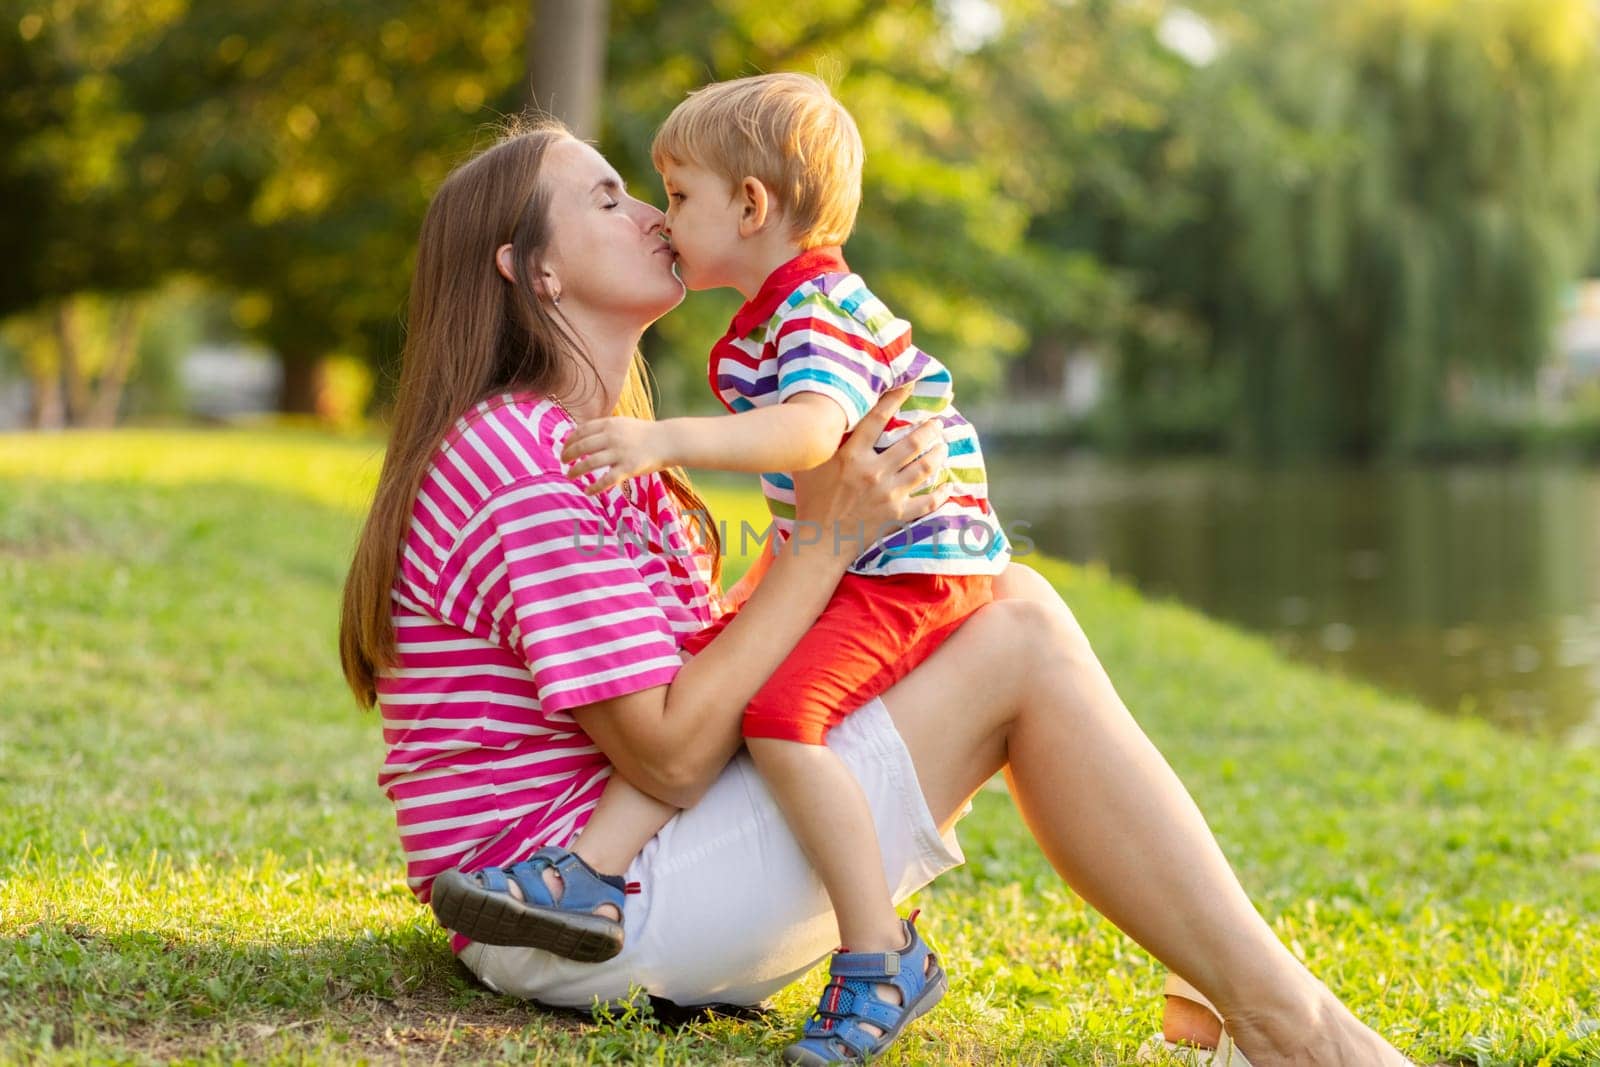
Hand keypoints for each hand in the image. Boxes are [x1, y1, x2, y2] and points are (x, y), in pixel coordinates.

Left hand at [561, 416, 677, 494]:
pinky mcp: (628, 468)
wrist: (668, 441)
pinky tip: (587, 491)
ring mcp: (620, 453)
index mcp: (610, 424)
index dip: (569, 440)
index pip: (581, 430)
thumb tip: (582, 435)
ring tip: (569, 475)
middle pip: (581, 446)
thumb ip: (605, 428)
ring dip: (576, 470)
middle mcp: (612, 437)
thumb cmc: (644, 434)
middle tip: (562, 461)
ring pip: (590, 463)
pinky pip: (606, 480)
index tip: (564, 447)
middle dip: (568, 455)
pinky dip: (594, 487)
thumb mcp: (623, 424)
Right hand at [789, 384, 949, 558]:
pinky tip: (949, 486)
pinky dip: (941, 494)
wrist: (820, 540)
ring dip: (938, 454)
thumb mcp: (809, 464)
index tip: (910, 386)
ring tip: (944, 446)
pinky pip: (927, 502)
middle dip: (929, 429)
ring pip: (924, 468)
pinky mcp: (897, 515)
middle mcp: (873, 472)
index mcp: (852, 456)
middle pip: (912, 443)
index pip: (878, 418)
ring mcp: (888, 494)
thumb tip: (821, 416)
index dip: (895, 398)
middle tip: (938, 422)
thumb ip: (822, 441)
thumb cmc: (811, 499)